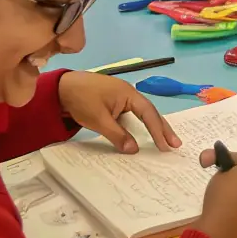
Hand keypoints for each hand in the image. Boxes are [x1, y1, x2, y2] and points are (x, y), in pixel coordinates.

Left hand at [57, 71, 180, 153]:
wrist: (61, 88)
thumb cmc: (81, 100)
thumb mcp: (99, 120)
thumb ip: (117, 135)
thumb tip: (134, 150)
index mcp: (128, 94)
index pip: (149, 113)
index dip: (158, 130)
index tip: (166, 146)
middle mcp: (128, 93)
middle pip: (150, 112)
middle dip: (163, 128)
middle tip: (175, 143)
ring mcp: (121, 97)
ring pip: (141, 113)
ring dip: (152, 126)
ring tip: (163, 141)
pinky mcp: (113, 101)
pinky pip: (131, 114)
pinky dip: (139, 124)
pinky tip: (141, 133)